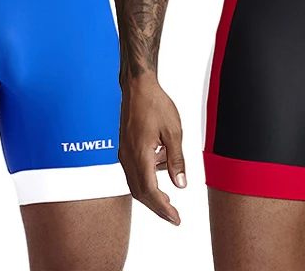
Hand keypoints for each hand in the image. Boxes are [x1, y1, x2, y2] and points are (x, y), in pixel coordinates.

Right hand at [118, 75, 185, 224]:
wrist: (137, 87)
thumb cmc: (155, 104)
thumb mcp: (173, 131)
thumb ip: (176, 160)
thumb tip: (180, 184)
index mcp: (140, 155)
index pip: (150, 191)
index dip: (163, 209)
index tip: (175, 218)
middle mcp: (128, 157)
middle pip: (140, 193)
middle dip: (157, 207)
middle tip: (173, 216)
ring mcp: (124, 152)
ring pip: (135, 183)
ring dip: (151, 194)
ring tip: (169, 196)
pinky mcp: (125, 147)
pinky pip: (134, 170)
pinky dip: (147, 178)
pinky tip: (160, 168)